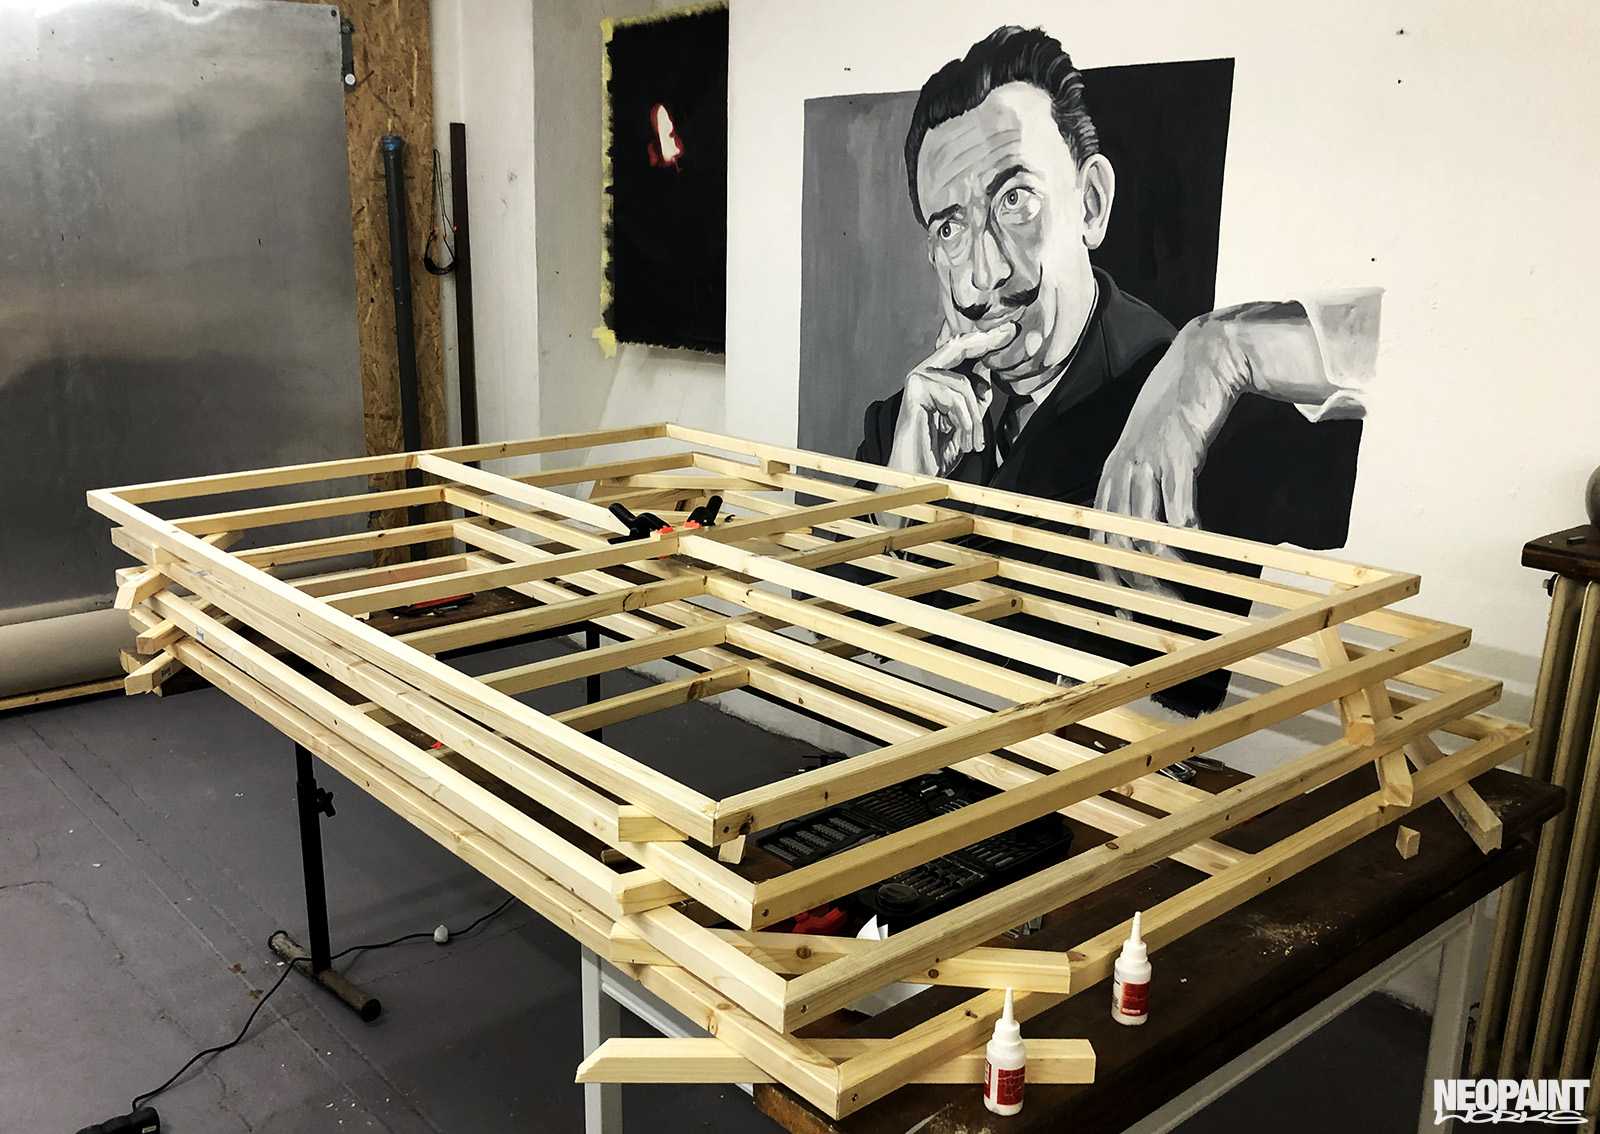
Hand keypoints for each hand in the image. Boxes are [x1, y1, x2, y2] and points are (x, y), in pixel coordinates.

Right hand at [886, 323, 1017, 476]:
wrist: (916, 479)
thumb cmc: (937, 454)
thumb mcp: (967, 422)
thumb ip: (975, 397)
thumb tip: (990, 370)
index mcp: (934, 380)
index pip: (961, 352)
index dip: (984, 340)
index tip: (1008, 332)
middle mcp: (922, 375)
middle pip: (959, 347)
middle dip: (986, 341)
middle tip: (1008, 334)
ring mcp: (916, 380)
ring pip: (963, 383)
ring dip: (974, 418)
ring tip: (973, 442)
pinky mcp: (914, 390)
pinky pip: (954, 396)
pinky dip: (965, 421)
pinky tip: (962, 441)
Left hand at [1093, 316, 1243, 595]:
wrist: (1203, 360)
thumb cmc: (1180, 412)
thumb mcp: (1152, 453)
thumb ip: (1146, 490)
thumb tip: (1152, 536)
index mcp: (1112, 476)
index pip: (1098, 538)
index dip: (1110, 578)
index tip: (1127, 612)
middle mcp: (1122, 471)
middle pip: (1119, 541)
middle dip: (1139, 582)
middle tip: (1165, 610)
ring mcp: (1146, 460)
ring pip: (1145, 527)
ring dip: (1165, 564)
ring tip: (1186, 588)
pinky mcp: (1176, 448)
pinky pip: (1178, 500)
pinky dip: (1187, 528)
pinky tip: (1202, 545)